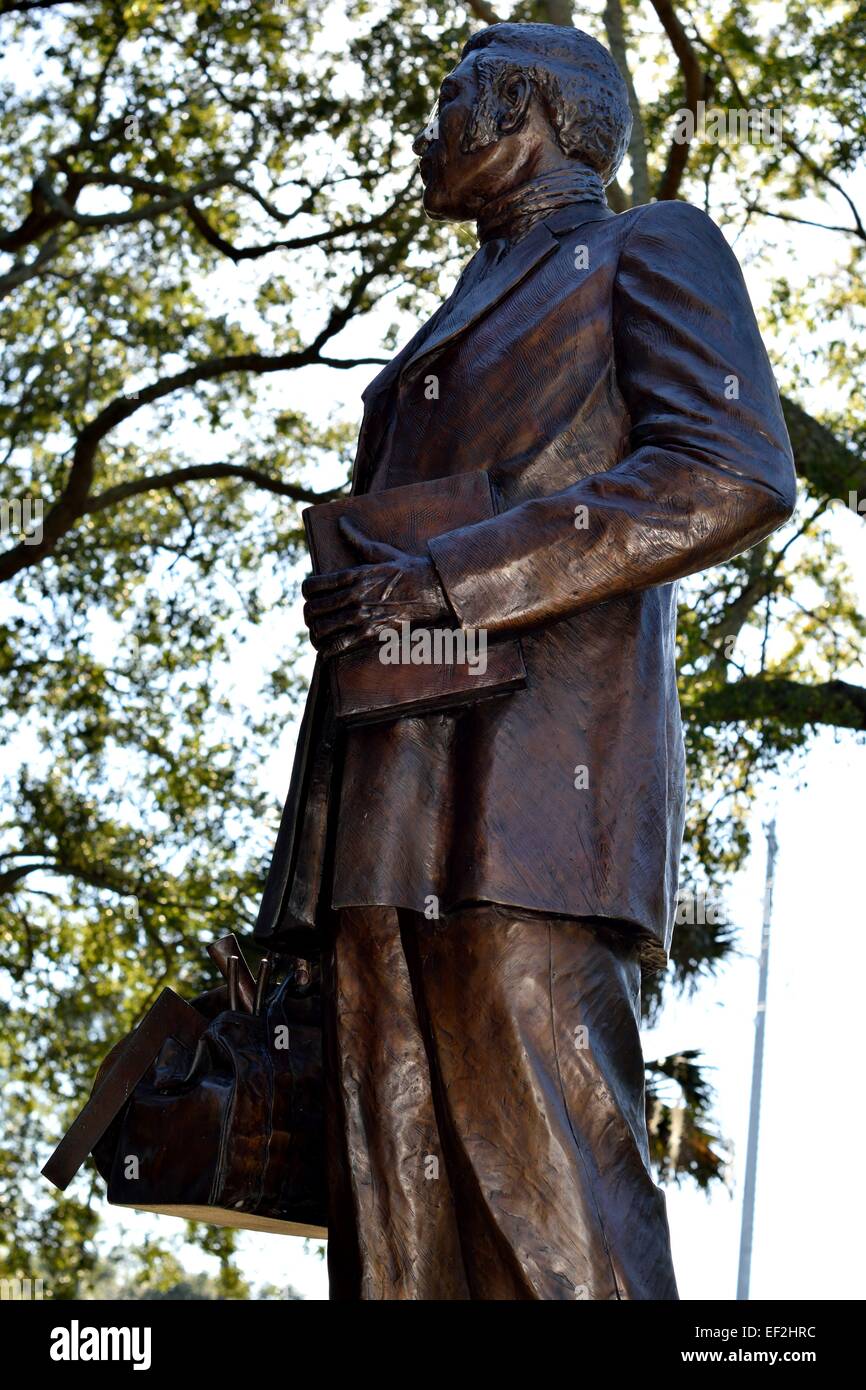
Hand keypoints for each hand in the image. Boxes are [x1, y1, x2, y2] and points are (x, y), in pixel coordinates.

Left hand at [302, 517, 451, 658]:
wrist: (433, 589)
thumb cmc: (408, 569)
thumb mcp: (380, 552)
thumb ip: (356, 540)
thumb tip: (341, 522)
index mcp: (352, 575)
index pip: (311, 586)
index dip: (306, 593)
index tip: (310, 597)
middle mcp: (352, 595)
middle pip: (312, 610)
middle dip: (308, 616)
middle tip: (312, 619)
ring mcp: (361, 615)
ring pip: (321, 629)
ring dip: (315, 634)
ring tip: (318, 636)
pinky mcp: (371, 633)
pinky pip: (338, 646)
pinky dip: (328, 651)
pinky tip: (327, 651)